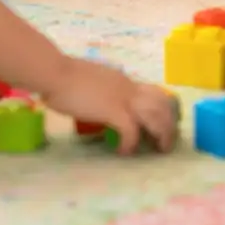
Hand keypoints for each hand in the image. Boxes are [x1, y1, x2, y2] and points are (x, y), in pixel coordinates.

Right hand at [43, 59, 180, 154]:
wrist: (55, 72)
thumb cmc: (64, 77)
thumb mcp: (93, 81)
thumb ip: (103, 90)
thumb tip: (101, 102)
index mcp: (124, 80)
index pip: (155, 93)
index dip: (163, 110)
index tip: (162, 124)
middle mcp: (130, 88)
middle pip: (163, 105)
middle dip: (169, 125)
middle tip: (166, 143)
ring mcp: (123, 98)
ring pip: (156, 116)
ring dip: (161, 135)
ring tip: (157, 150)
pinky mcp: (113, 111)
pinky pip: (131, 131)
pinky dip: (131, 144)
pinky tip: (123, 152)